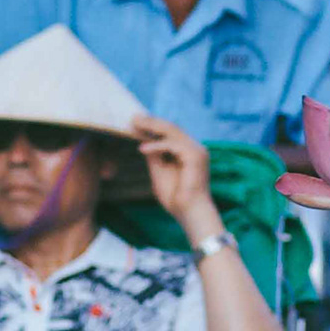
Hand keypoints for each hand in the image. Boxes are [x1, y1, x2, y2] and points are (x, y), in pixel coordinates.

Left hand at [130, 111, 215, 234]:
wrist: (190, 213)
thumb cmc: (177, 198)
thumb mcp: (159, 172)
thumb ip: (154, 157)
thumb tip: (143, 143)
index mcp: (188, 151)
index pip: (170, 133)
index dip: (152, 127)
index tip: (135, 123)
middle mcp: (195, 148)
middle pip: (171, 128)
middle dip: (151, 122)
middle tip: (133, 117)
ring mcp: (197, 150)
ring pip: (172, 131)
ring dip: (152, 127)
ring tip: (135, 124)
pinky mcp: (195, 156)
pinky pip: (172, 145)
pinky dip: (156, 146)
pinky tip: (142, 148)